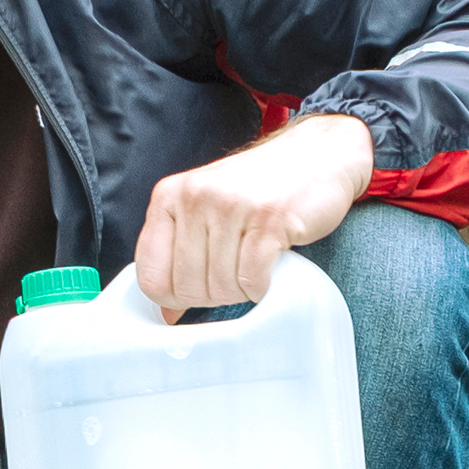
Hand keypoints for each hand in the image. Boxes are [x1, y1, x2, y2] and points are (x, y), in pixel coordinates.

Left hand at [133, 113, 374, 315]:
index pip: (149, 276)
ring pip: (221, 288)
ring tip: (256, 264)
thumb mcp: (207, 210)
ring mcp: (231, 206)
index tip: (198, 290)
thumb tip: (165, 313)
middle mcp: (194, 196)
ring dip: (242, 291)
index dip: (174, 297)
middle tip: (236, 275)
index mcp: (169, 196)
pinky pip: (252, 280)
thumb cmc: (260, 188)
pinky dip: (263, 287)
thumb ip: (180, 255)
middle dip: (214, 296)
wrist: (319, 154)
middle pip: (187, 288)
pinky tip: (271, 267)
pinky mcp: (268, 219)